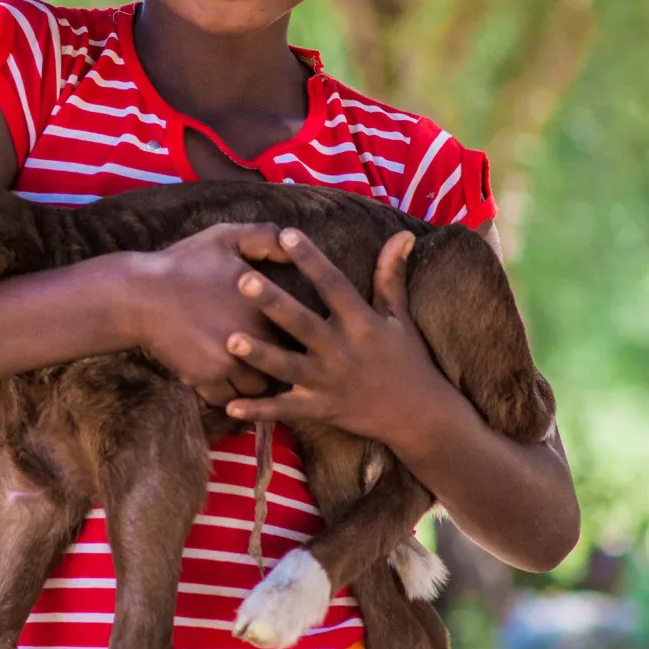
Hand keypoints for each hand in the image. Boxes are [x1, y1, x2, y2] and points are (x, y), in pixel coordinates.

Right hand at [114, 224, 288, 407]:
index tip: (289, 330)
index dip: (295, 331)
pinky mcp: (205, 380)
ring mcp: (229, 363)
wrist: (138, 295)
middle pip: (285, 365)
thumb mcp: (225, 238)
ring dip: (254, 381)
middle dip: (281, 363)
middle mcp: (253, 339)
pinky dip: (228, 395)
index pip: (299, 330)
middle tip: (278, 359)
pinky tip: (224, 381)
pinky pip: (228, 400)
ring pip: (258, 388)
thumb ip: (265, 237)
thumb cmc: (183, 264)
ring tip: (250, 372)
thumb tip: (293, 244)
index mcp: (264, 306)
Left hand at [219, 228, 469, 452]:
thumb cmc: (408, 359)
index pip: (333, 284)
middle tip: (242, 281)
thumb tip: (402, 233)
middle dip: (273, 302)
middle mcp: (342, 350)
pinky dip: (259, 410)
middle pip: (302, 323)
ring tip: (230, 341)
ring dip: (259, 355)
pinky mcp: (320, 408)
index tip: (286, 233)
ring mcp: (328, 381)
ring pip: (288, 366)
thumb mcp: (400, 316)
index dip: (311, 258)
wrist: (418, 415)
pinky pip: (285, 409)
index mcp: (361, 322)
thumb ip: (391, 275)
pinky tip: (230, 405)